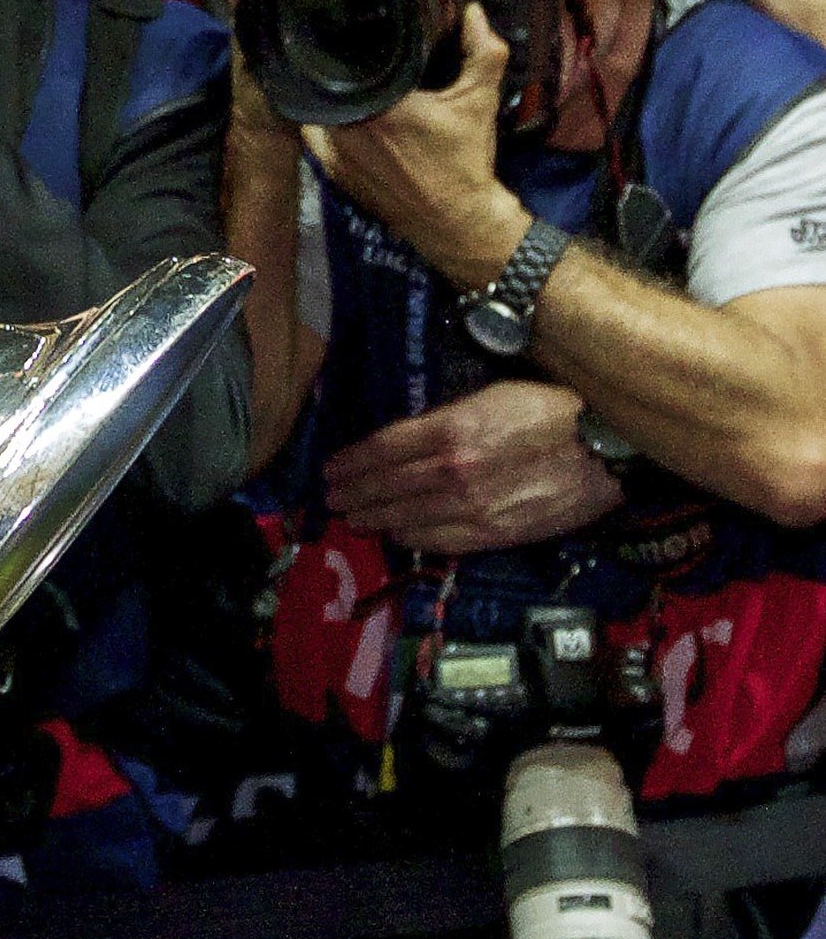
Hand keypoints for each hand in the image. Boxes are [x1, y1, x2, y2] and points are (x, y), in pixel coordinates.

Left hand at [303, 7, 530, 288]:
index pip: (350, 57)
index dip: (353, 39)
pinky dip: (326, 120)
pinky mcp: (330, 169)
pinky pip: (316, 132)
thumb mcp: (479, 101)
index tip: (362, 28)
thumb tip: (472, 11)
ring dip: (334, 92)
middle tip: (361, 52)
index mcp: (376, 103)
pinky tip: (342, 109)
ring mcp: (332, 149)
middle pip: (332, 80)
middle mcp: (345, 124)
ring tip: (349, 77)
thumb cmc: (465, 160)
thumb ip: (481, 52)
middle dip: (344, 65)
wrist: (455, 219)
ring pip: (321, 105)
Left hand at [324, 382, 622, 554]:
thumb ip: (444, 421)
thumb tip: (407, 439)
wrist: (606, 451)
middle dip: (352, 494)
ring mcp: (472, 507)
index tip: (332, 469)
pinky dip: (411, 538)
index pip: (380, 450)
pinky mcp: (494, 534)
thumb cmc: (551, 412)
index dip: (350, 462)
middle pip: (385, 487)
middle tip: (331, 499)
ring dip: (373, 519)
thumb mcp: (490, 397)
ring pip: (405, 517)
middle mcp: (453, 472)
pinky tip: (396, 534)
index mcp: (449, 431)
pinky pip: (439, 540)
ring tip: (354, 518)